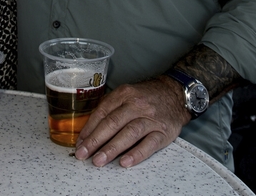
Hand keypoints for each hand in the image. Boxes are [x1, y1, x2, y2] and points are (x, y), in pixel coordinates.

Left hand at [74, 77, 190, 167]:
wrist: (176, 94)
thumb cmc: (147, 97)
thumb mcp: (127, 94)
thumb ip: (110, 108)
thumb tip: (89, 130)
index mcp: (124, 94)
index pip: (102, 112)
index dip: (89, 129)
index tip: (80, 143)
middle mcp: (137, 105)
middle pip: (113, 123)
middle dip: (96, 141)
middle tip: (83, 154)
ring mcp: (151, 118)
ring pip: (129, 133)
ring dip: (112, 148)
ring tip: (99, 160)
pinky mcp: (163, 131)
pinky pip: (149, 144)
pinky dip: (137, 154)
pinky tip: (125, 162)